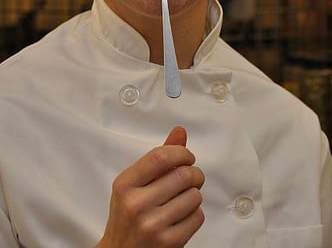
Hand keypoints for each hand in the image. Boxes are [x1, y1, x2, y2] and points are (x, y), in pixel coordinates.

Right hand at [96, 126, 204, 247]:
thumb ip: (158, 158)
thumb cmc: (128, 215)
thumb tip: (179, 132)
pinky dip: (195, 214)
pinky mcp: (168, 243)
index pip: (160, 157)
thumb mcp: (134, 184)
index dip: (181, 152)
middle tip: (191, 177)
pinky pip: (198, 217)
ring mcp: (152, 225)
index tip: (187, 157)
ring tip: (183, 198)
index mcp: (125, 184)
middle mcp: (136, 204)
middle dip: (194, 173)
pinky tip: (182, 215)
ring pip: (194, 196)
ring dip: (194, 195)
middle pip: (183, 175)